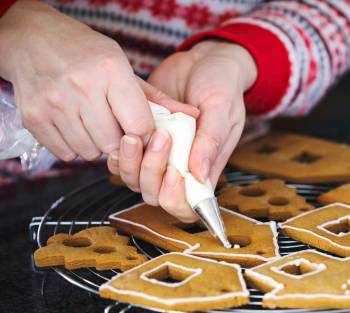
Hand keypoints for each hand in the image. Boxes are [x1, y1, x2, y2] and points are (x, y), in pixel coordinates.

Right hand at [0, 0, 194, 160]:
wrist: (33, 38)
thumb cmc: (87, 54)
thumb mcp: (124, 66)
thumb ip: (158, 98)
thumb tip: (194, 117)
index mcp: (110, 72)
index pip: (140, 127)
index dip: (145, 134)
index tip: (142, 130)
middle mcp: (81, 88)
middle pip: (115, 145)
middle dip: (120, 142)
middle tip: (114, 125)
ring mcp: (55, 104)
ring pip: (90, 152)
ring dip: (96, 145)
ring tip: (92, 122)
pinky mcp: (34, 118)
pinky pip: (66, 154)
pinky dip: (74, 146)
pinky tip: (73, 124)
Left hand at [122, 41, 256, 221]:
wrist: (203, 60)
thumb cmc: (221, 85)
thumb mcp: (222, 109)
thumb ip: (211, 142)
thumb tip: (200, 177)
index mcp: (205, 168)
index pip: (187, 207)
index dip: (176, 200)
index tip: (174, 174)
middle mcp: (180, 168)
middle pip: (156, 195)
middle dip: (152, 174)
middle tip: (160, 138)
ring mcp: (159, 155)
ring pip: (134, 180)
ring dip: (133, 163)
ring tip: (138, 133)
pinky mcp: (141, 140)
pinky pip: (121, 160)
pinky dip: (120, 151)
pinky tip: (126, 131)